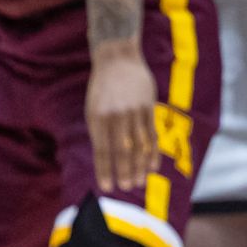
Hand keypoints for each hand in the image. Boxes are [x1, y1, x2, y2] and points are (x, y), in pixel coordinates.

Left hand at [86, 44, 158, 192]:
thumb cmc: (102, 88)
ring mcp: (134, 111)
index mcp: (98, 119)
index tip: (107, 187)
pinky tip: (152, 164)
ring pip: (139, 144)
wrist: (118, 58)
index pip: (102, 151)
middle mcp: (115, 116)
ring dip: (140, 165)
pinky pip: (151, 133)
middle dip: (124, 172)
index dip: (105, 171)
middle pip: (122, 150)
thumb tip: (108, 160)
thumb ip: (100, 132)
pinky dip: (152, 151)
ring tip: (140, 181)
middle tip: (127, 188)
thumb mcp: (94, 109)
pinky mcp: (148, 106)